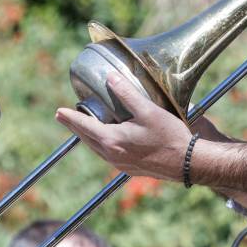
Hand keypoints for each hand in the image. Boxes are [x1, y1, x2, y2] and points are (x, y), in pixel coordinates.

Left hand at [55, 73, 193, 180]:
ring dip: (88, 136)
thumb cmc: (169, 137)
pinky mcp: (130, 168)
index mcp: (112, 140)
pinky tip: (107, 139)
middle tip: (63, 117)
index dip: (70, 118)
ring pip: (97, 148)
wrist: (187, 163)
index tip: (58, 112)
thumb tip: (110, 78)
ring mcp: (120, 164)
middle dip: (75, 127)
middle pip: (87, 139)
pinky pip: (108, 155)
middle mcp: (112, 155)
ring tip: (82, 126)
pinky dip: (101, 144)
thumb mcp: (148, 111)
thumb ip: (127, 94)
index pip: (84, 126)